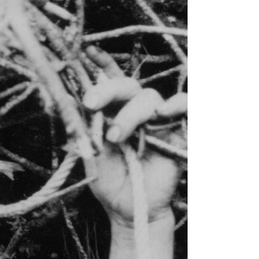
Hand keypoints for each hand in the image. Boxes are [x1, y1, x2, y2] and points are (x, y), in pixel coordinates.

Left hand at [81, 51, 185, 227]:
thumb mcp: (88, 150)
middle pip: (125, 84)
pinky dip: (177, 103)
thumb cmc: (107, 179)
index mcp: (111, 109)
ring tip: (116, 137)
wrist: (127, 208)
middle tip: (91, 105)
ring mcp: (156, 118)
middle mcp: (133, 109)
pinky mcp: (177, 130)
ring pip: (148, 97)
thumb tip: (74, 97)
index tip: (88, 50)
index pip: (108, 79)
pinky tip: (163, 112)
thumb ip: (85, 123)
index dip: (102, 61)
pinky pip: (184, 106)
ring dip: (130, 113)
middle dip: (107, 90)